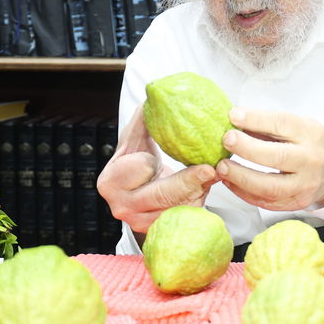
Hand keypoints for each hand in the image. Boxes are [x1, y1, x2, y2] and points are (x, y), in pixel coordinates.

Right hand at [97, 108, 218, 233]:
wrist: (138, 188)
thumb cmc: (138, 156)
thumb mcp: (138, 135)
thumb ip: (145, 116)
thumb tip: (157, 93)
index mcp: (110, 182)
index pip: (139, 169)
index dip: (152, 161)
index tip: (164, 155)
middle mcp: (122, 207)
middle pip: (161, 194)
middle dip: (189, 181)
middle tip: (211, 168)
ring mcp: (140, 223)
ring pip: (177, 208)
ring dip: (199, 191)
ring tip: (212, 173)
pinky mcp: (158, 231)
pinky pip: (185, 217)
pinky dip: (199, 201)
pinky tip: (207, 186)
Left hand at [216, 107, 323, 211]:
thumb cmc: (312, 144)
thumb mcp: (298, 125)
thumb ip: (268, 124)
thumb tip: (234, 119)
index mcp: (310, 134)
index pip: (282, 124)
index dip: (256, 119)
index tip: (234, 116)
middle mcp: (310, 161)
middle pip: (276, 157)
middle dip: (247, 149)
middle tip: (226, 140)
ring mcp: (304, 185)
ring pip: (270, 186)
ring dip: (241, 177)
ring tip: (223, 167)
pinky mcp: (296, 203)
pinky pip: (267, 202)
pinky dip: (244, 193)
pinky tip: (231, 182)